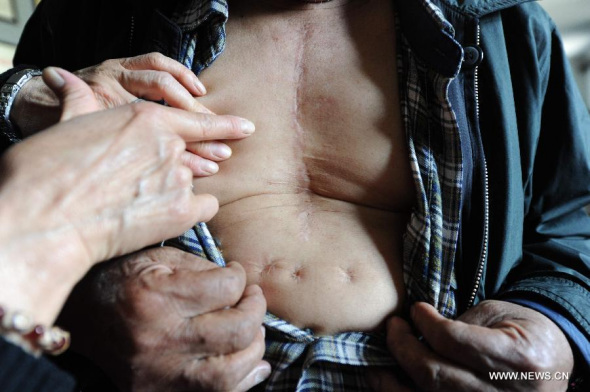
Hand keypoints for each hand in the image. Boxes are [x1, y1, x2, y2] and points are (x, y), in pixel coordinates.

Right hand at [0, 68, 253, 323]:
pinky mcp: (181, 210)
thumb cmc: (49, 171)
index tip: (247, 127)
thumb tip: (61, 76)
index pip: (198, 120)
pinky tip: (164, 216)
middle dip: (181, 169)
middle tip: (156, 184)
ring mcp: (179, 176)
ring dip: (172, 192)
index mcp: (145, 118)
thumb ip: (78, 101)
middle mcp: (169, 144)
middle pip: (189, 157)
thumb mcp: (64, 125)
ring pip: (190, 184)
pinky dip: (190, 212)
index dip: (225, 125)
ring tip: (139, 203)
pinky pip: (204, 208)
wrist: (47, 218)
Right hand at [58, 247, 270, 391]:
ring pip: (230, 373)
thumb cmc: (125, 278)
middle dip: (255, 311)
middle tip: (251, 300)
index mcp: (156, 296)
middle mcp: (158, 339)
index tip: (236, 274)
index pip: (226, 288)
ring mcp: (157, 373)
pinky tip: (251, 363)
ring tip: (251, 330)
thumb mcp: (160, 257)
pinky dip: (243, 381)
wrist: (82, 313)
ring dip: (254, 349)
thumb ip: (203, 268)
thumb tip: (242, 287)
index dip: (240, 277)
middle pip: (235, 332)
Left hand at [368, 300, 572, 391]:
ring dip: (392, 381)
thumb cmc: (524, 332)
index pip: (454, 341)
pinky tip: (390, 383)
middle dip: (402, 348)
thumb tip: (417, 330)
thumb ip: (459, 325)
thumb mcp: (499, 315)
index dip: (426, 323)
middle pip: (435, 375)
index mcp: (517, 359)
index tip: (414, 310)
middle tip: (393, 327)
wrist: (554, 361)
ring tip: (375, 364)